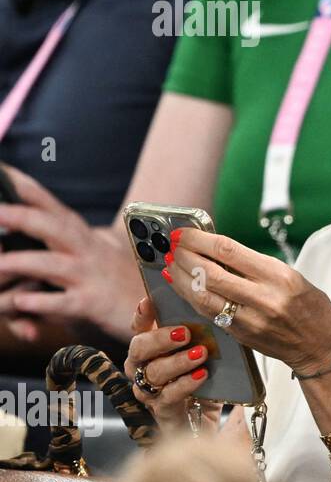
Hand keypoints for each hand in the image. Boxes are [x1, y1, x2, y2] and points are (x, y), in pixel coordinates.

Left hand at [0, 165, 141, 340]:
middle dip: (19, 216)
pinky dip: (39, 303)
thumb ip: (75, 242)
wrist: (164, 310)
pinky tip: (19, 302)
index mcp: (86, 237)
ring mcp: (91, 277)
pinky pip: (63, 302)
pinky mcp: (94, 304)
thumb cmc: (126, 283)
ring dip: (17, 263)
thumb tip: (48, 226)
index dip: (27, 188)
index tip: (4, 171)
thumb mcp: (101, 256)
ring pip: (50, 264)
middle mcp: (88, 251)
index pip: (53, 206)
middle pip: (51, 226)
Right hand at [124, 295, 214, 431]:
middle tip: (183, 333)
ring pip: (152, 373)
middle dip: (159, 339)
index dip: (142, 314)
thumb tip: (213, 311)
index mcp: (150, 349)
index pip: (139, 327)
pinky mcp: (161, 412)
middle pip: (138, 349)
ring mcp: (148, 392)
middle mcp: (142, 368)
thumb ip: (201, 334)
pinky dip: (185, 384)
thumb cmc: (201, 381)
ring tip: (200, 353)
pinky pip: (168, 397)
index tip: (149, 301)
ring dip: (176, 361)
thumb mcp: (204, 353)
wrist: (203, 421)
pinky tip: (201, 375)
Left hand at [164, 227, 330, 376]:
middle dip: (186, 256)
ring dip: (181, 278)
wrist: (320, 348)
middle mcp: (264, 298)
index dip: (200, 240)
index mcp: (280, 276)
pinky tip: (181, 286)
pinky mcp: (241, 335)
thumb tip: (219, 252)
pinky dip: (190, 297)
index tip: (184, 233)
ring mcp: (250, 320)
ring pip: (203, 295)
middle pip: (211, 273)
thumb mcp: (293, 277)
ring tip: (171, 264)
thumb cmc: (311, 308)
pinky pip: (209, 313)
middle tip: (172, 246)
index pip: (230, 252)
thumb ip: (258, 266)